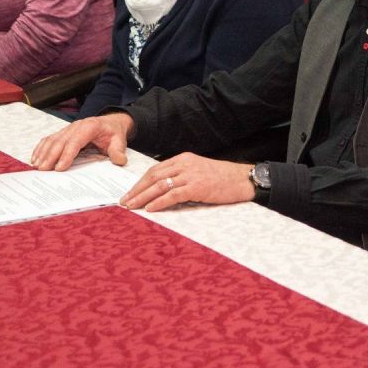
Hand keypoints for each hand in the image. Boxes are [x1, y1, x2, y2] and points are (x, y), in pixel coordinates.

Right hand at [30, 113, 134, 170]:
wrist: (110, 122)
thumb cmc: (113, 132)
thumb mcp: (119, 140)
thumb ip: (118, 151)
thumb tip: (120, 160)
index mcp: (90, 127)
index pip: (75, 141)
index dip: (66, 154)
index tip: (59, 168)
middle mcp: (76, 126)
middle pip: (60, 141)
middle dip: (50, 156)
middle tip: (43, 170)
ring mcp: (68, 129)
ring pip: (52, 140)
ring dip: (43, 153)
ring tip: (36, 167)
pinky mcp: (63, 133)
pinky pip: (49, 139)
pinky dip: (41, 148)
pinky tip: (35, 158)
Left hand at [121, 152, 253, 210]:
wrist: (242, 179)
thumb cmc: (222, 178)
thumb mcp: (199, 171)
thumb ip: (182, 175)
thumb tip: (163, 188)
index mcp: (183, 159)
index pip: (155, 169)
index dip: (140, 182)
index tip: (130, 192)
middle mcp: (185, 164)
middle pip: (153, 176)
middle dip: (136, 190)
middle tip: (124, 201)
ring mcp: (191, 175)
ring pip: (160, 185)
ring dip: (142, 197)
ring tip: (132, 207)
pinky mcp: (197, 187)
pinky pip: (173, 195)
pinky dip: (159, 202)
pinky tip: (150, 209)